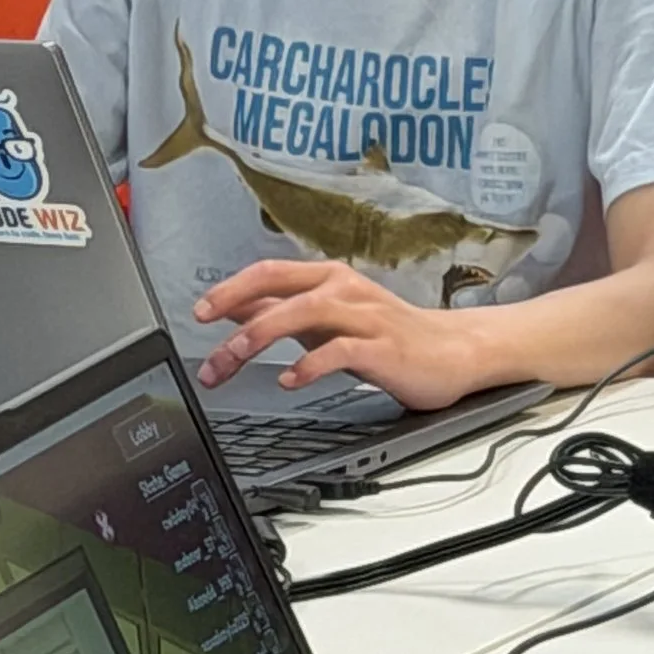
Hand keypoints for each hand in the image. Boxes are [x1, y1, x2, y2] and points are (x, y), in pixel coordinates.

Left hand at [192, 258, 490, 410]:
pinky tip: (291, 381)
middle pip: (279, 285)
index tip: (200, 311)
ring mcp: (364, 316)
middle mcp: (343, 289)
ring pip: (305, 311)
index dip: (230, 288)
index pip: (269, 272)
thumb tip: (235, 310)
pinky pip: (341, 350)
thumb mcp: (328, 318)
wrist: (453, 352)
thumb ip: (284, 312)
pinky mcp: (382, 347)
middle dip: (236, 307)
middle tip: (207, 332)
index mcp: (328, 278)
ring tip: (236, 354)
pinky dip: (311, 365)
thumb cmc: (388, 335)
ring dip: (264, 332)